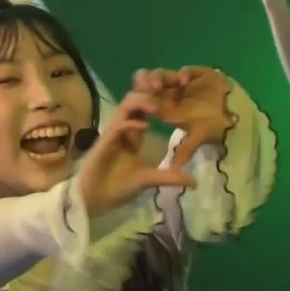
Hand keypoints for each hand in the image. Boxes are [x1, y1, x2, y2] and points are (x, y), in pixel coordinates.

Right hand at [78, 91, 195, 217]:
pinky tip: (146, 126)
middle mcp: (124, 128)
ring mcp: (113, 133)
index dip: (157, 98)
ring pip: (126, 106)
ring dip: (141, 102)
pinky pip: (118, 125)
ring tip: (158, 107)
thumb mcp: (150, 180)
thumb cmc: (118, 187)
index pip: (144, 108)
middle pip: (134, 99)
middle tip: (165, 93)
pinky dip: (132, 123)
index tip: (175, 95)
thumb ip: (170, 177)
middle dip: (149, 91)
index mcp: (134, 134)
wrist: (95, 199)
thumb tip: (194, 182)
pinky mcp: (104, 141)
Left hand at [134, 67, 236, 168]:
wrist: (236, 112)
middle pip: (148, 84)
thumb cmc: (215, 125)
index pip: (146, 102)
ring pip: (162, 74)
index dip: (140, 102)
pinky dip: (184, 73)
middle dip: (143, 85)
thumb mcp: (198, 138)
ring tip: (156, 86)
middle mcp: (170, 94)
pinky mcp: (196, 74)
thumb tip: (174, 171)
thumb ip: (185, 151)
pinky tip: (183, 81)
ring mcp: (182, 83)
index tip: (139, 108)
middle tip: (144, 93)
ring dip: (157, 78)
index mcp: (166, 108)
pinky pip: (186, 70)